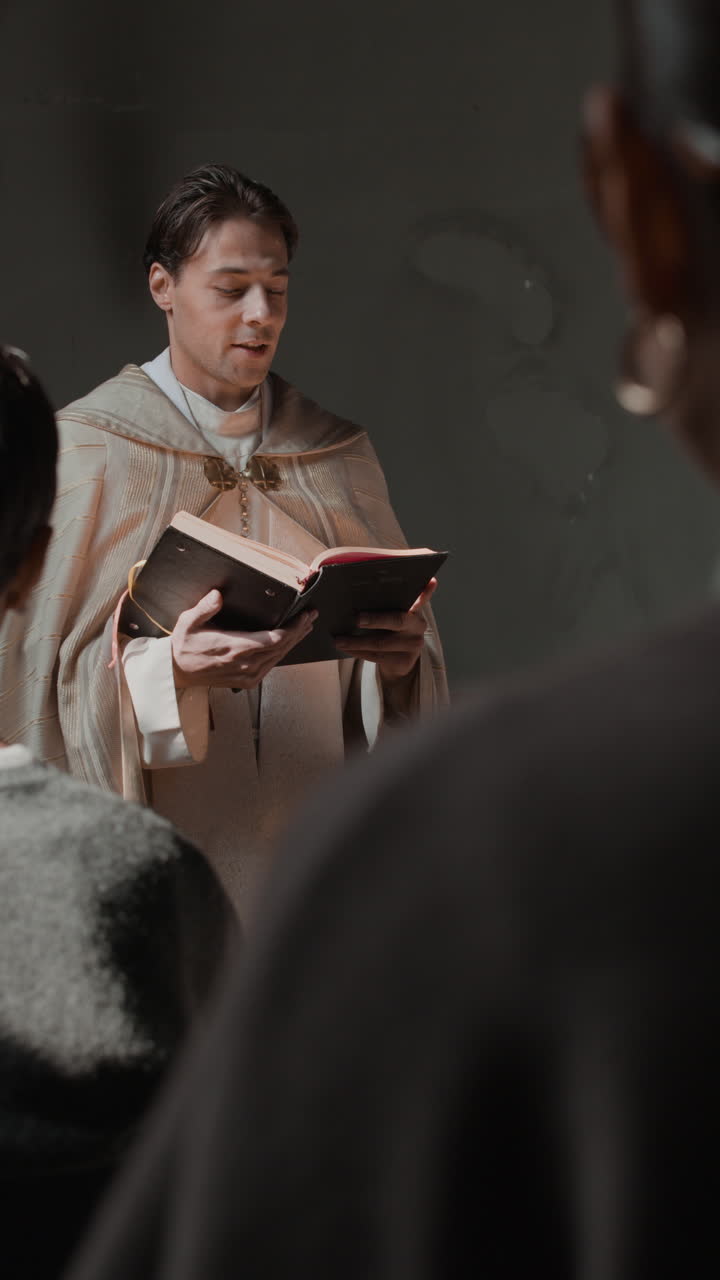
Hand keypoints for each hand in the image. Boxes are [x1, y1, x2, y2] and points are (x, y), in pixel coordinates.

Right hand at [171, 589, 316, 689]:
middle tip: (311, 615)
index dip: (293, 628)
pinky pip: (271, 665)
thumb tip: (217, 594)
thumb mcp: (188, 622)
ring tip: (305, 626)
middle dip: (299, 630)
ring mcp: (248, 675)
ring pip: (279, 657)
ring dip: (294, 641)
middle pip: (282, 647)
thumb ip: (204, 608)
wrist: (177, 671)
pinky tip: (289, 643)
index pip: (274, 639)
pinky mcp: (247, 681)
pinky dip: (283, 653)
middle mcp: (245, 664)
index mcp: (235, 648)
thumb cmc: (184, 645)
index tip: (304, 615)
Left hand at [335, 579, 436, 681]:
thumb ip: (388, 601)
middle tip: (356, 618)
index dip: (421, 592)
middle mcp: (418, 627)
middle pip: (396, 620)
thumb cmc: (391, 629)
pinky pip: (376, 656)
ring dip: (356, 641)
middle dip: (375, 619)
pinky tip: (346, 648)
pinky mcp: (404, 662)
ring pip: (381, 643)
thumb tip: (361, 589)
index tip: (413, 585)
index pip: (419, 598)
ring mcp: (413, 646)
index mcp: (416, 609)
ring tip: (339, 639)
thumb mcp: (394, 612)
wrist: (400, 658)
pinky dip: (358, 652)